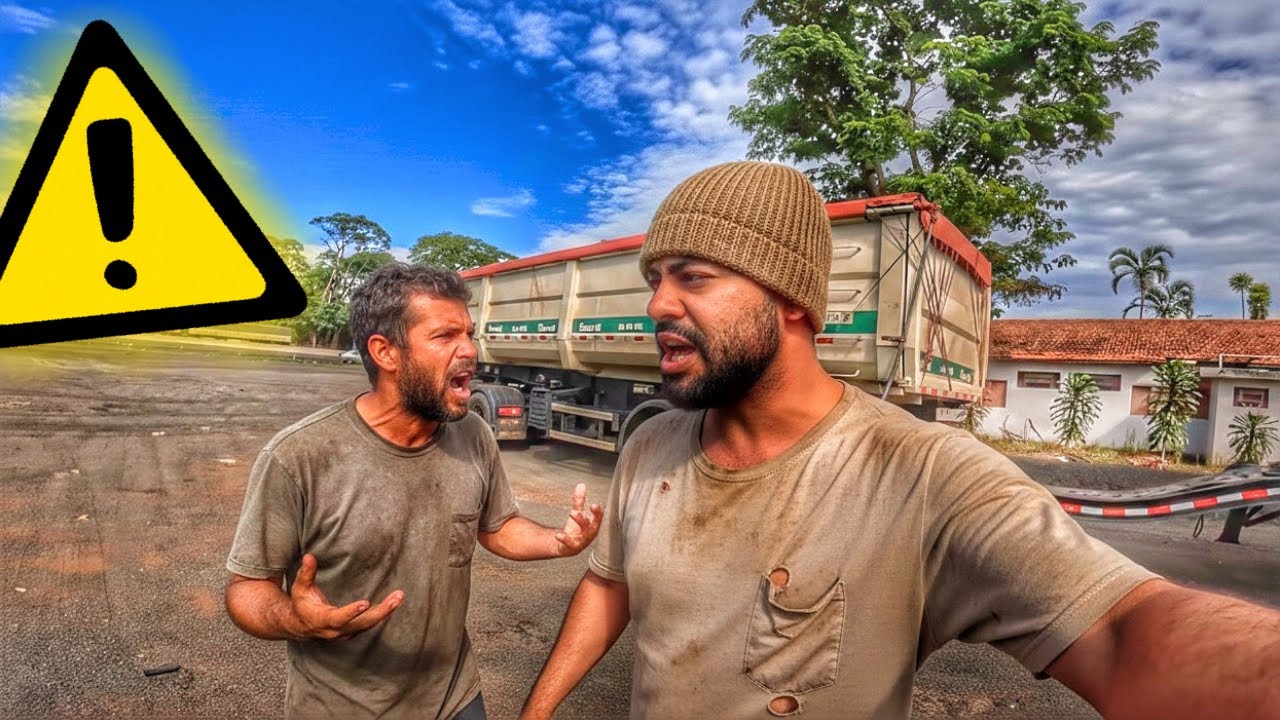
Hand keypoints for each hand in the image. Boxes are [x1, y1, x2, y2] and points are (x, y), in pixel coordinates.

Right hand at [288, 553, 403, 639]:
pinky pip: (370, 623)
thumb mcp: (300, 588)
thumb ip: (306, 573)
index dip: (351, 612)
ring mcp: (346, 631)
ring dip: (386, 611)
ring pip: (369, 624)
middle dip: (381, 612)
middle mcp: (336, 630)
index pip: (338, 618)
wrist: (302, 625)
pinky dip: (382, 613)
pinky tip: (394, 601)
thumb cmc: (302, 604)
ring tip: (399, 596)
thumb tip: (309, 556)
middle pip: (362, 623)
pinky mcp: (353, 630)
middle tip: (397, 598)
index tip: (365, 603)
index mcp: (322, 620)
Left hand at [554, 483, 602, 556]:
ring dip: (578, 524)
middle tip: (576, 510)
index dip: (598, 512)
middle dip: (584, 518)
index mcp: (593, 524)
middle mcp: (589, 534)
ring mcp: (582, 541)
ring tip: (572, 513)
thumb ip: (579, 501)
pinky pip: (570, 544)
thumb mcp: (577, 513)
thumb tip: (581, 485)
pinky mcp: (573, 548)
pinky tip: (558, 535)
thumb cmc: (575, 529)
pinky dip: (565, 539)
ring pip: (582, 535)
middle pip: (590, 526)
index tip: (594, 506)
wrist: (567, 545)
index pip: (599, 518)